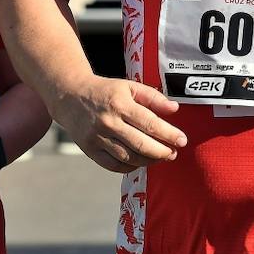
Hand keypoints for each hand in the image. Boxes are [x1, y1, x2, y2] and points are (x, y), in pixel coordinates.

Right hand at [51, 76, 184, 173]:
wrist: (70, 96)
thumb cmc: (106, 91)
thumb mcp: (129, 86)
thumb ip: (153, 97)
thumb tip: (174, 109)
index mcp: (120, 104)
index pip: (150, 123)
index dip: (169, 134)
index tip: (182, 140)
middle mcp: (108, 122)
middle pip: (141, 144)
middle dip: (162, 152)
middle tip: (173, 153)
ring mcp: (98, 137)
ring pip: (128, 157)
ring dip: (148, 161)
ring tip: (159, 158)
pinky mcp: (90, 149)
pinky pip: (113, 165)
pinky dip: (129, 167)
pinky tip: (140, 162)